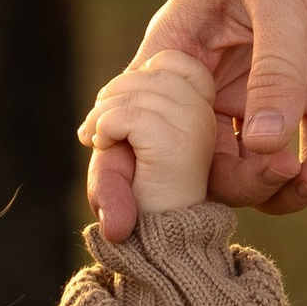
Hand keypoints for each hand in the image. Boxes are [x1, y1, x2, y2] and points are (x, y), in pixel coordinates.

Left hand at [80, 47, 220, 216]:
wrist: (161, 244)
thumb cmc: (143, 194)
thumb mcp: (132, 144)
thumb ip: (126, 108)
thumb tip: (112, 92)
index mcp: (202, 109)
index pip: (173, 61)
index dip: (139, 76)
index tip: (122, 110)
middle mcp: (204, 115)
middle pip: (151, 70)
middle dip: (114, 93)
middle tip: (101, 129)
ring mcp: (194, 127)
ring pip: (136, 90)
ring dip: (104, 113)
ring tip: (101, 140)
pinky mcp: (176, 145)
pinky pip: (129, 115)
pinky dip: (105, 127)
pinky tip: (104, 145)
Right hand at [83, 0, 306, 240]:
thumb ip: (274, 68)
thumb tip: (263, 147)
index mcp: (180, 55)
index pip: (137, 130)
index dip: (123, 180)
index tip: (126, 225)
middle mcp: (217, 87)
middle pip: (206, 167)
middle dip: (240, 186)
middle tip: (283, 174)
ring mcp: (271, 97)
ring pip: (263, 173)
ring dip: (288, 190)